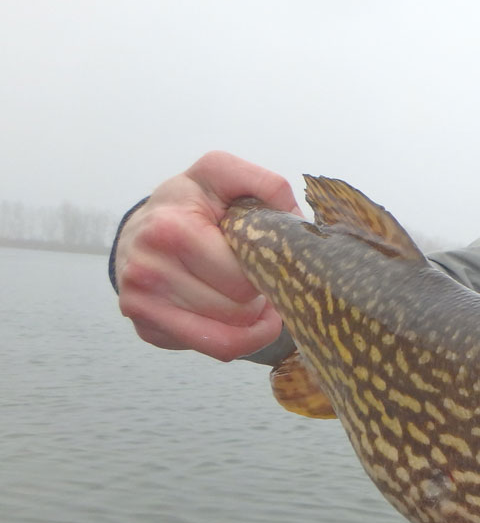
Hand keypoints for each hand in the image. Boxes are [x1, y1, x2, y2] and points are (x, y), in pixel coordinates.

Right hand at [114, 151, 299, 359]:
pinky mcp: (148, 330)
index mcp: (169, 230)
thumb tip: (294, 219)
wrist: (141, 229)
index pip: (242, 277)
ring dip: (252, 319)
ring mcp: (142, 305)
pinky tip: (241, 317)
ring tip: (248, 293)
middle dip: (258, 295)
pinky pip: (215, 349)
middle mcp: (148, 271)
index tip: (260, 255)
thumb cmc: (191, 203)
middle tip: (254, 274)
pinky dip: (240, 338)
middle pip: (238, 311)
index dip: (264, 269)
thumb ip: (264, 182)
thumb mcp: (222, 174)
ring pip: (230, 336)